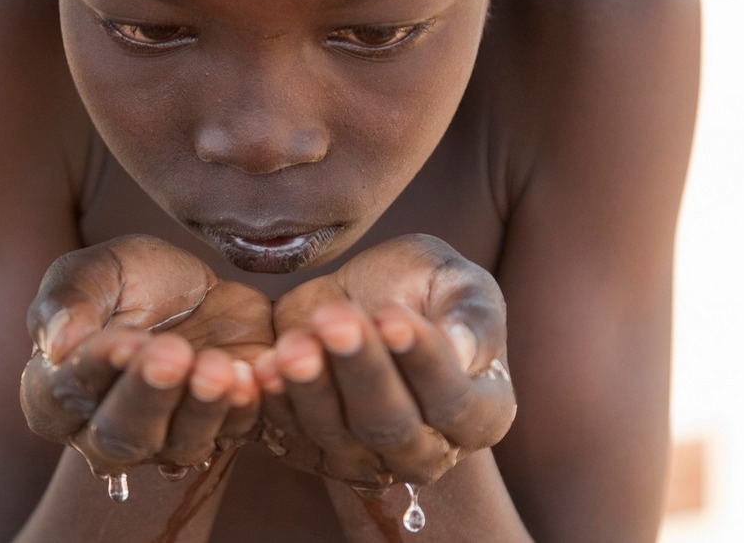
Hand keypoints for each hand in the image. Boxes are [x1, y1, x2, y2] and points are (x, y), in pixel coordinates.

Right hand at [20, 235, 273, 475]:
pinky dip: (241, 407)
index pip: (62, 397)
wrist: (204, 288)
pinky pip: (234, 432)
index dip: (91, 372)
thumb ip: (69, 299)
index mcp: (57, 392)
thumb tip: (56, 344)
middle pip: (119, 438)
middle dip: (147, 396)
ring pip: (180, 445)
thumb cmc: (133, 281)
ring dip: (200, 407)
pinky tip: (248, 374)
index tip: (122, 339)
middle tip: (172, 353)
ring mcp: (167, 440)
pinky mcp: (224, 430)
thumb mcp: (98, 270)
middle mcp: (106, 431)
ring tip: (216, 365)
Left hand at [254, 234, 515, 490]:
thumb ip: (471, 316)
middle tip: (335, 322)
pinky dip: (274, 402)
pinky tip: (262, 367)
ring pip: (336, 436)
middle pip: (390, 426)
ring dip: (312, 388)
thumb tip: (465, 352)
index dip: (423, 361)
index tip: (392, 316)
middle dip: (360, 371)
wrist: (359, 296)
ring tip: (293, 344)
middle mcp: (427, 450)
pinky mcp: (312, 452)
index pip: (452, 400)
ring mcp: (367, 460)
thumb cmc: (424, 289)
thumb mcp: (458, 283)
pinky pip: (289, 435)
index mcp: (481, 413)